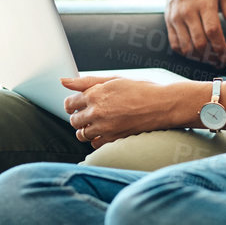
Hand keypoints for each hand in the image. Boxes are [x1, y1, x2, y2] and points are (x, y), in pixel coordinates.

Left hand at [61, 76, 196, 148]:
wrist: (162, 105)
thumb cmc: (140, 89)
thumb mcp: (113, 80)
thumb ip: (86, 81)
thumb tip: (63, 81)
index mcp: (95, 94)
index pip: (69, 103)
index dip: (72, 104)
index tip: (78, 104)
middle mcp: (97, 112)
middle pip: (73, 120)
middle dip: (78, 117)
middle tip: (90, 113)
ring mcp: (105, 127)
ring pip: (81, 134)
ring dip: (85, 129)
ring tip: (96, 123)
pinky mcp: (113, 139)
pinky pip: (94, 144)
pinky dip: (96, 139)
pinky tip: (105, 131)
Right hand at [164, 0, 225, 66]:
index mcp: (204, 3)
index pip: (212, 31)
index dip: (220, 47)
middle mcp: (188, 11)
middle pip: (199, 42)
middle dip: (211, 56)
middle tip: (219, 60)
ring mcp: (176, 18)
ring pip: (186, 47)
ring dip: (199, 57)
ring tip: (209, 58)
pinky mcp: (168, 22)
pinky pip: (175, 44)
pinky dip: (185, 53)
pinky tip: (195, 53)